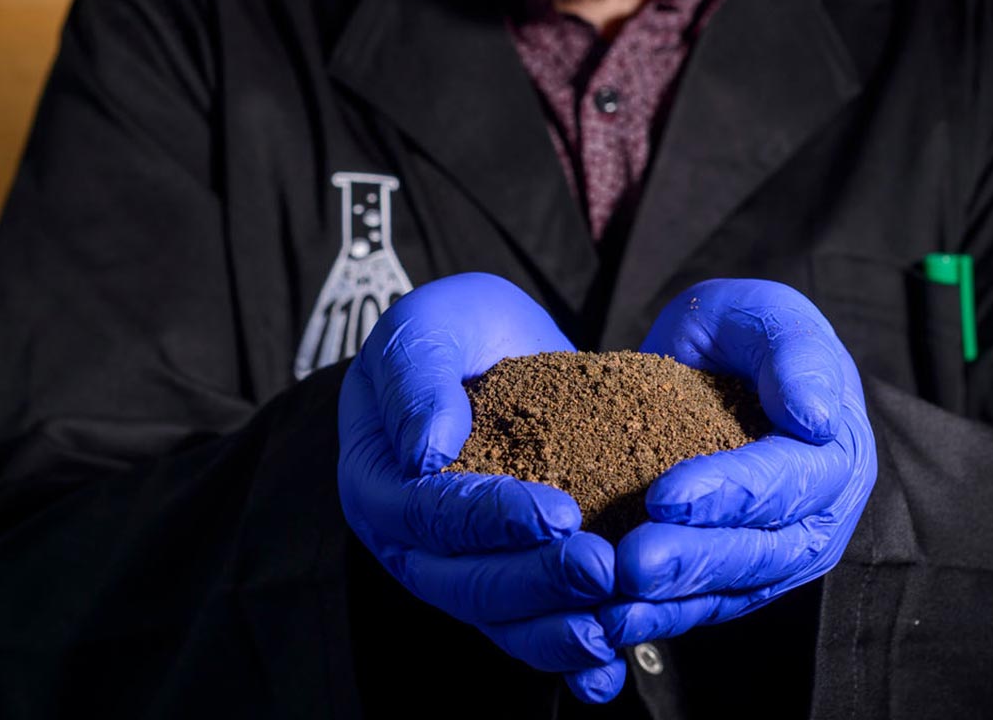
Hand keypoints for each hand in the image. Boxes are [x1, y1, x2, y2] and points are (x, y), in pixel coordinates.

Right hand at [337, 272, 628, 702]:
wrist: (489, 353)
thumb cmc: (452, 334)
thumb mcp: (431, 324)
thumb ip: (417, 376)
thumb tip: (425, 449)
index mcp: (377, 478)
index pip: (427, 512)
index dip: (490, 518)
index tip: (558, 511)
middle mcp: (407, 540)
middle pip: (463, 581)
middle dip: (536, 582)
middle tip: (604, 569)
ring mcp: (454, 570)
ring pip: (499, 621)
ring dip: (557, 631)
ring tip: (615, 626)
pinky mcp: (503, 586)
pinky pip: (529, 633)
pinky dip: (569, 658)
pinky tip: (612, 669)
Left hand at [599, 279, 874, 649]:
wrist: (723, 366)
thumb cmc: (745, 334)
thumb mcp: (765, 315)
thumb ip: (794, 353)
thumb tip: (816, 417)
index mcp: (838, 445)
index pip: (789, 477)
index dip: (731, 491)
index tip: (666, 497)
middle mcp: (823, 511)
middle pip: (766, 549)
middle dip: (696, 558)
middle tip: (632, 563)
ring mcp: (788, 551)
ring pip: (738, 588)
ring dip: (676, 600)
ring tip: (616, 603)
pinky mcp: (749, 578)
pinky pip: (711, 606)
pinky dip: (665, 617)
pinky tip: (613, 620)